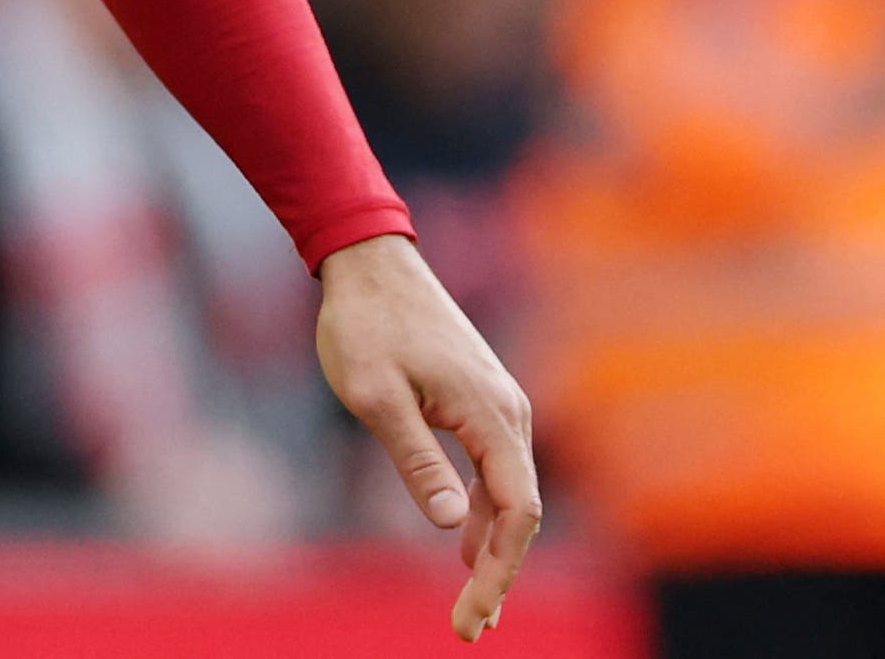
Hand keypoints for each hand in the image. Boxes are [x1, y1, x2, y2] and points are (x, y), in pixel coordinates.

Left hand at [315, 234, 540, 640]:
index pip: (517, 512)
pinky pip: (495, 468)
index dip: (500, 570)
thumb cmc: (363, 324)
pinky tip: (465, 542)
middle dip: (499, 573)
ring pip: (510, 492)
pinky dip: (486, 511)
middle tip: (468, 629)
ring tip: (472, 603)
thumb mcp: (375, 396)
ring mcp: (499, 404)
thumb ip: (416, 459)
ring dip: (494, 548)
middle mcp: (510, 412)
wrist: (369, 261)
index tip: (472, 614)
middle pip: (521, 511)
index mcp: (491, 414)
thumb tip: (453, 523)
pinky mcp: (481, 399)